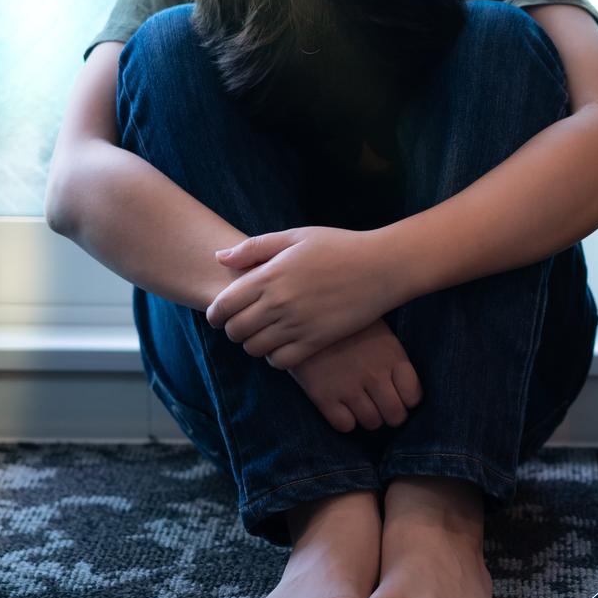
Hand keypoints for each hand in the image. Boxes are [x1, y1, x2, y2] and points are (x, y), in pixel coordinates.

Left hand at [205, 225, 394, 369]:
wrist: (382, 267)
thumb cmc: (340, 247)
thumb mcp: (297, 237)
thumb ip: (255, 247)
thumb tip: (220, 257)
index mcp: (269, 275)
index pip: (223, 306)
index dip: (215, 314)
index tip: (221, 315)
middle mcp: (279, 302)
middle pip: (235, 331)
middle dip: (233, 330)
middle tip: (244, 325)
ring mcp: (298, 324)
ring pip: (255, 348)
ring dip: (254, 344)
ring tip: (264, 335)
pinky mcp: (317, 340)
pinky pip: (281, 360)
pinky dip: (275, 357)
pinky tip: (283, 346)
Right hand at [287, 317, 423, 431]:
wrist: (304, 316)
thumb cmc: (346, 323)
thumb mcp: (378, 331)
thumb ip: (391, 356)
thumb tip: (401, 382)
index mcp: (392, 356)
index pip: (413, 395)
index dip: (408, 400)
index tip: (400, 396)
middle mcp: (374, 375)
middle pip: (395, 415)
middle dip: (392, 415)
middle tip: (382, 407)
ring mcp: (349, 387)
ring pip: (371, 422)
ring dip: (369, 418)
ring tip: (361, 406)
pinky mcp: (324, 396)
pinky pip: (344, 425)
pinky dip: (346, 421)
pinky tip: (342, 408)